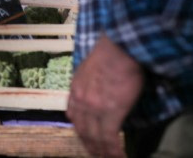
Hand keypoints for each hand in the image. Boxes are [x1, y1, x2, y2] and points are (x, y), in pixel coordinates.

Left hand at [66, 35, 143, 157]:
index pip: (73, 116)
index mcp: (75, 89)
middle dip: (90, 146)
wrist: (119, 46)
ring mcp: (94, 107)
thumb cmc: (109, 52)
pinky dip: (113, 150)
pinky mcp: (111, 111)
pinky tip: (118, 156)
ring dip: (102, 152)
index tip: (87, 140)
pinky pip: (109, 137)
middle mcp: (81, 100)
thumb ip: (87, 83)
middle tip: (97, 156)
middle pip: (82, 130)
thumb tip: (95, 94)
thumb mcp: (88, 68)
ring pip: (95, 137)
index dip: (80, 131)